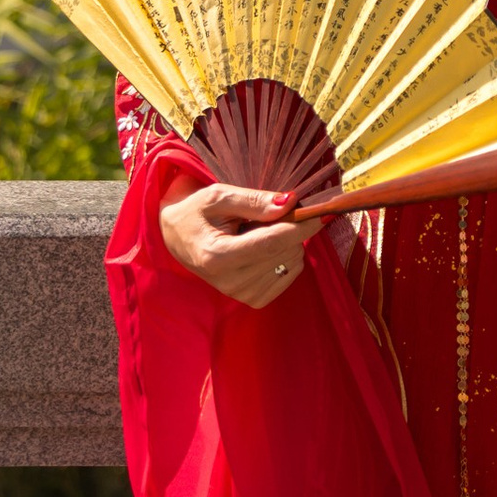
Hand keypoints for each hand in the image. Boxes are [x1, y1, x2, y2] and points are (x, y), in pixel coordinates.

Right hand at [158, 176, 330, 308]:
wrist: (178, 238)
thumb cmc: (196, 212)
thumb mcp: (218, 196)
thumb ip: (254, 200)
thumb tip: (289, 203)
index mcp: (218, 256)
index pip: (270, 242)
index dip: (299, 226)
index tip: (319, 212)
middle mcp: (231, 282)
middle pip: (285, 252)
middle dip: (289, 228)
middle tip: (270, 213)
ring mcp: (242, 294)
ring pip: (292, 262)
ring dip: (287, 241)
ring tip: (257, 232)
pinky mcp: (254, 299)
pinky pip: (291, 273)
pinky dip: (285, 256)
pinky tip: (263, 248)